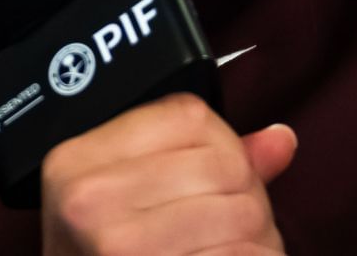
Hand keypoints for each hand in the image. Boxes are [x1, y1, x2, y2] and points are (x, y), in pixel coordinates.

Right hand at [40, 91, 297, 254]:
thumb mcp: (118, 202)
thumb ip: (197, 160)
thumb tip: (279, 141)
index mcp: (77, 163)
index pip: (187, 115)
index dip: (222, 142)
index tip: (218, 172)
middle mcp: (93, 201)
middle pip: (225, 165)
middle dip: (247, 194)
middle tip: (232, 222)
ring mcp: (125, 247)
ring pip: (245, 212)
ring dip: (258, 235)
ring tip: (232, 247)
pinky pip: (245, 255)